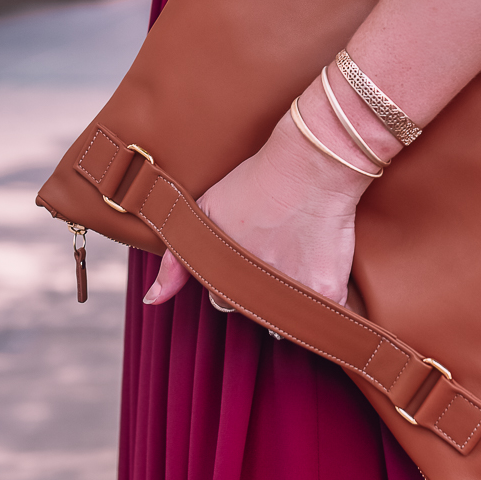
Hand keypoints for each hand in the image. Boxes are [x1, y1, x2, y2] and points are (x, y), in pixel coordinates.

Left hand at [142, 100, 374, 308]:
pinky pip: (323, 314)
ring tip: (295, 254)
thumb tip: (153, 299)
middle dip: (257, 287)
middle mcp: (255, 292)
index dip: (232, 273)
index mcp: (223, 277)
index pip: (221, 297)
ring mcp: (292, 295)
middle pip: (252, 308)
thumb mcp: (206, 209)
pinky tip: (320, 267)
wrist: (310, 164)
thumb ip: (176, 259)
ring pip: (285, 316)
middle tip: (272, 248)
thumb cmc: (258, 180)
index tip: (246, 248)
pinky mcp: (327, 293)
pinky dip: (323, 298)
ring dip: (288, 296)